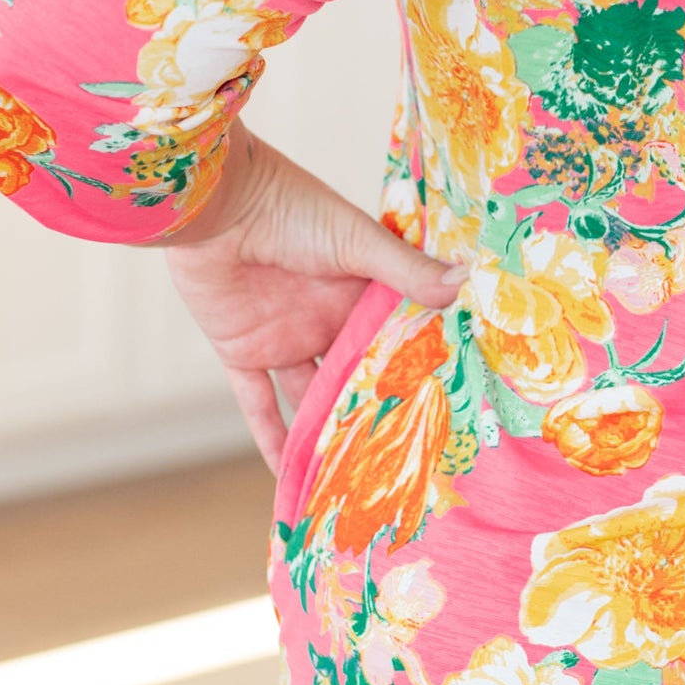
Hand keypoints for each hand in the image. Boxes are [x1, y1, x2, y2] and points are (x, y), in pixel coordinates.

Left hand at [160, 128, 464, 472]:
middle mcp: (326, 319)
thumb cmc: (291, 207)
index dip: (416, 370)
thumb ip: (407, 270)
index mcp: (360, 292)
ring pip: (311, 397)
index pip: (394, 338)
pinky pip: (258, 404)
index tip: (448, 410)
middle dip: (375, 412)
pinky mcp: (242, 351)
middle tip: (406, 461)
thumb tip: (468, 282)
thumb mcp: (358, 242)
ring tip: (354, 479)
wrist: (217, 205)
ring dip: (327, 433)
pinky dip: (270, 439)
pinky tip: (288, 477)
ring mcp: (285, 338)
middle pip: (355, 375)